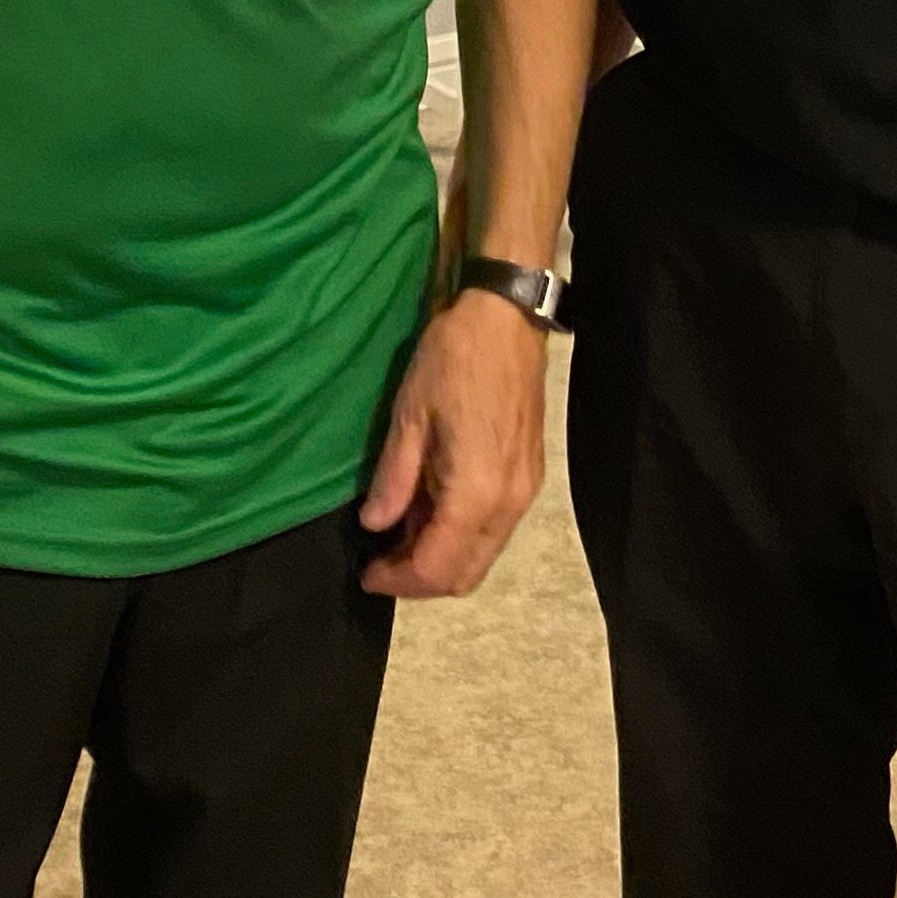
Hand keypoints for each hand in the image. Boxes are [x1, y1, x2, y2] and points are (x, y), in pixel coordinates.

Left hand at [359, 290, 546, 597]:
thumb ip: (394, 478)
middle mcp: (509, 504)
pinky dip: (462, 535)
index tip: (367, 573)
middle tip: (381, 560)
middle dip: (421, 579)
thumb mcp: (410, 414)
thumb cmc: (454, 357)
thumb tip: (375, 524)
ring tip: (400, 532)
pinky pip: (495, 529)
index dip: (398, 580)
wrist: (507, 317)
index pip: (437, 567)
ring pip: (484, 555)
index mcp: (476, 492)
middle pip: (466, 575)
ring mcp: (525, 492)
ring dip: (442, 558)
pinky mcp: (530, 476)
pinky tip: (431, 508)